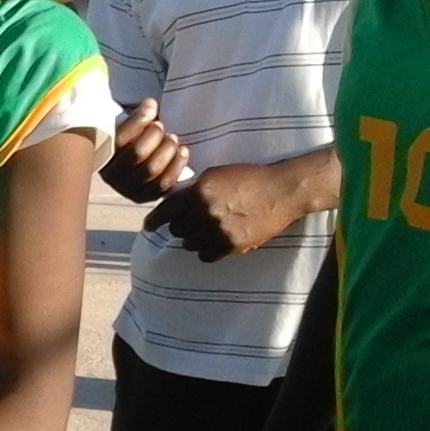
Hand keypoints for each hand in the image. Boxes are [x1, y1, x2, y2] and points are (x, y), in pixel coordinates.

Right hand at [100, 100, 186, 202]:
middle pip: (137, 154)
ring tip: (173, 138)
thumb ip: (137, 116)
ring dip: (168, 150)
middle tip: (162, 126)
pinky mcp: (146, 197)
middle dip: (155, 136)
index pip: (120, 138)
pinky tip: (183, 151)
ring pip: (152, 170)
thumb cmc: (130, 138)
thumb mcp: (128, 125)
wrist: (132, 161)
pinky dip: (177, 166)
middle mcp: (113, 176)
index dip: (138, 121)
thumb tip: (151, 104)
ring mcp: (129, 189)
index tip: (152, 108)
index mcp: (103, 154)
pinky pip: (165, 184)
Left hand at [144, 162, 315, 262]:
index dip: (155, 221)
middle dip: (180, 226)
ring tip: (205, 231)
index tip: (149, 227)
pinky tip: (214, 241)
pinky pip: (206, 255)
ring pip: (189, 244)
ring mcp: (218, 230)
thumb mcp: (216, 174)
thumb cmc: (249, 178)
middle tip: (190, 222)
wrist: (281, 191)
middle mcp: (205, 212)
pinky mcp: (232, 245)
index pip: (166, 211)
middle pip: (177, 229)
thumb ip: (192, 188)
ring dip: (193, 239)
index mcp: (199, 192)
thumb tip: (171, 202)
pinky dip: (206, 251)